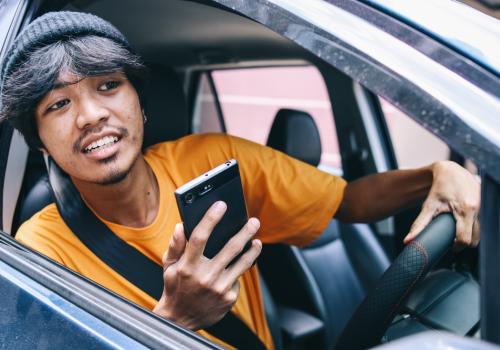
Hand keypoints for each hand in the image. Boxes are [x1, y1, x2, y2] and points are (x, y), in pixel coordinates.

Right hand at [153, 201, 261, 329]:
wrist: (180, 321)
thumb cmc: (174, 288)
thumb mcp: (169, 267)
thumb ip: (175, 246)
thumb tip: (181, 226)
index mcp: (187, 266)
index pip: (200, 237)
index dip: (211, 219)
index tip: (221, 205)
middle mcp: (205, 276)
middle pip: (230, 248)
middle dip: (245, 231)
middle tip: (254, 221)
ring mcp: (219, 288)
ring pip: (242, 263)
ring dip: (253, 250)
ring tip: (257, 241)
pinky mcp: (228, 298)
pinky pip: (237, 279)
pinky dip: (237, 271)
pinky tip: (237, 267)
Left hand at [404, 161, 479, 248]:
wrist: (451, 170)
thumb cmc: (439, 187)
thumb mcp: (429, 205)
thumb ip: (419, 224)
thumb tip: (408, 240)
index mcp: (466, 210)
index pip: (465, 239)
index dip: (457, 246)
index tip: (449, 247)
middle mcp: (478, 209)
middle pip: (475, 239)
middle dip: (464, 242)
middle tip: (452, 240)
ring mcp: (484, 208)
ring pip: (480, 232)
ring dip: (470, 235)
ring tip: (457, 232)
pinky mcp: (485, 205)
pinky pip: (482, 223)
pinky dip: (473, 226)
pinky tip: (464, 223)